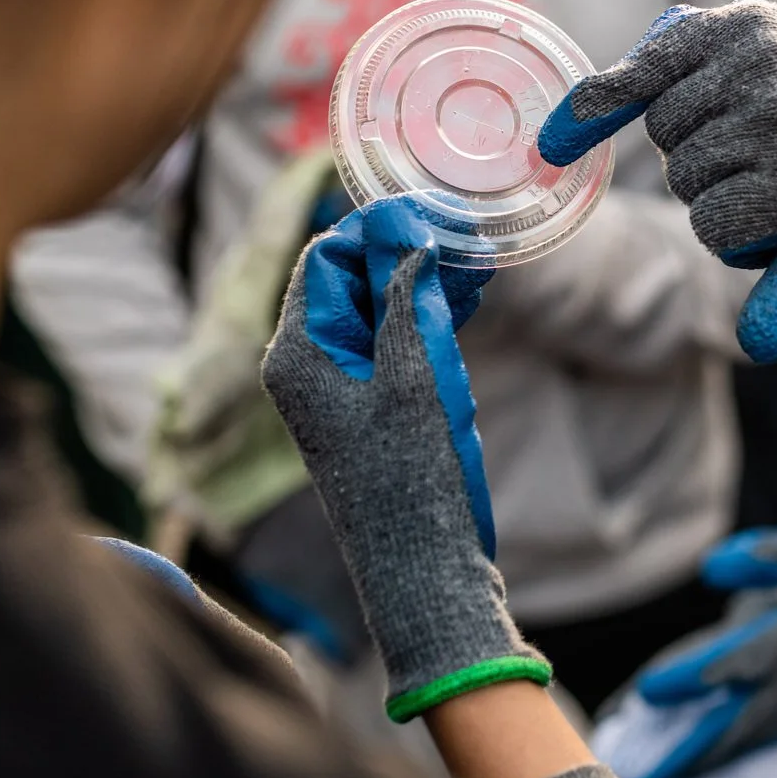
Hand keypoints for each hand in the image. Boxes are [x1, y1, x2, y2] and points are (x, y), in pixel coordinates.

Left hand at [260, 197, 544, 721]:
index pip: (325, 258)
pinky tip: (470, 292)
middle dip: (406, 250)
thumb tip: (407, 234)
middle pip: (350, 279)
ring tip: (478, 255)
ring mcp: (340, 387)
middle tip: (464, 227)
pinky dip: (427, 315)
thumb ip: (406, 296)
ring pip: (377, 307)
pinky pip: (393, 341)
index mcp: (298, 353)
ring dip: (423, 279)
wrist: (422, 567)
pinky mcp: (371, 406)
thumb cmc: (410, 475)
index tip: (431, 209)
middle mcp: (308, 364)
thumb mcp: (413, 372)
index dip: (377, 227)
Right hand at [538, 0, 776, 361]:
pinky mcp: (732, 23)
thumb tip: (759, 347)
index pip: (712, 225)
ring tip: (742, 139)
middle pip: (685, 173)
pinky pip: (644, 69)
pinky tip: (562, 136)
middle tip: (763, 174)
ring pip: (664, 125)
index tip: (773, 221)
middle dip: (713, 185)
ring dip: (688, 141)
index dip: (734, 234)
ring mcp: (756, 59)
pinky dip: (602, 97)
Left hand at [614, 500, 776, 777]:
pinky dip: (769, 732)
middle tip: (652, 772)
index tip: (647, 694)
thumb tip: (711, 568)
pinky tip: (748, 735)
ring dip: (730, 747)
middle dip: (700, 747)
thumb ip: (773, 557)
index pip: (739, 661)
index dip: (690, 678)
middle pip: (752, 718)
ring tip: (685, 764)